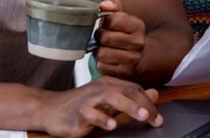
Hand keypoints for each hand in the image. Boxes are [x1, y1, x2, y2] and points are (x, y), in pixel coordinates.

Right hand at [39, 76, 162, 136]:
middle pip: (126, 91)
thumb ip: (130, 98)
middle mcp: (100, 88)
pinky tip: (112, 125)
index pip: (134, 89)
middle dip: (143, 105)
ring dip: (128, 106)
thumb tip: (153, 94)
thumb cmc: (80, 106)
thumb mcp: (109, 101)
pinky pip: (90, 112)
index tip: (158, 118)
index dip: (149, 103)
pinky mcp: (78, 111)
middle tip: (154, 118)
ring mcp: (88, 99)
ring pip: (110, 96)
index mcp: (109, 84)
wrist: (51, 109)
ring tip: (140, 116)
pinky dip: (101, 118)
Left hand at [93, 0, 146, 78]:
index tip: (108, 24)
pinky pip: (101, 67)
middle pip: (104, 37)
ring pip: (100, 53)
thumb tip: (103, 5)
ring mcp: (131, 60)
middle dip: (99, 36)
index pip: (112, 20)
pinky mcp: (123, 74)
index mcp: (138, 26)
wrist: (142, 58)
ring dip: (98, 50)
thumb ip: (113, 4)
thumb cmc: (126, 34)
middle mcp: (137, 44)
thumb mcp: (123, 16)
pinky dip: (100, 63)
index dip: (105, 21)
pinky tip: (107, 59)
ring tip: (104, 48)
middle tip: (103, 37)